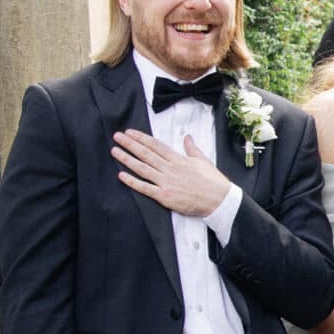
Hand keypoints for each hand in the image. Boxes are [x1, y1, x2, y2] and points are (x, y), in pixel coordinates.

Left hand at [111, 130, 233, 216]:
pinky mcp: (165, 196)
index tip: (130, 132)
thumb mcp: (203, 161)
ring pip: (142, 168)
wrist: (219, 200)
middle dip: (130, 144)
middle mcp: (170, 169)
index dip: (141, 138)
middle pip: (146, 154)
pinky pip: (145, 188)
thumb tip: (187, 137)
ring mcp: (166, 182)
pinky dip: (132, 181)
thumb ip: (192, 148)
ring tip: (115, 151)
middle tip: (117, 137)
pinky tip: (122, 175)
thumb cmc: (213, 182)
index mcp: (179, 160)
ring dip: (127, 159)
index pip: (156, 146)